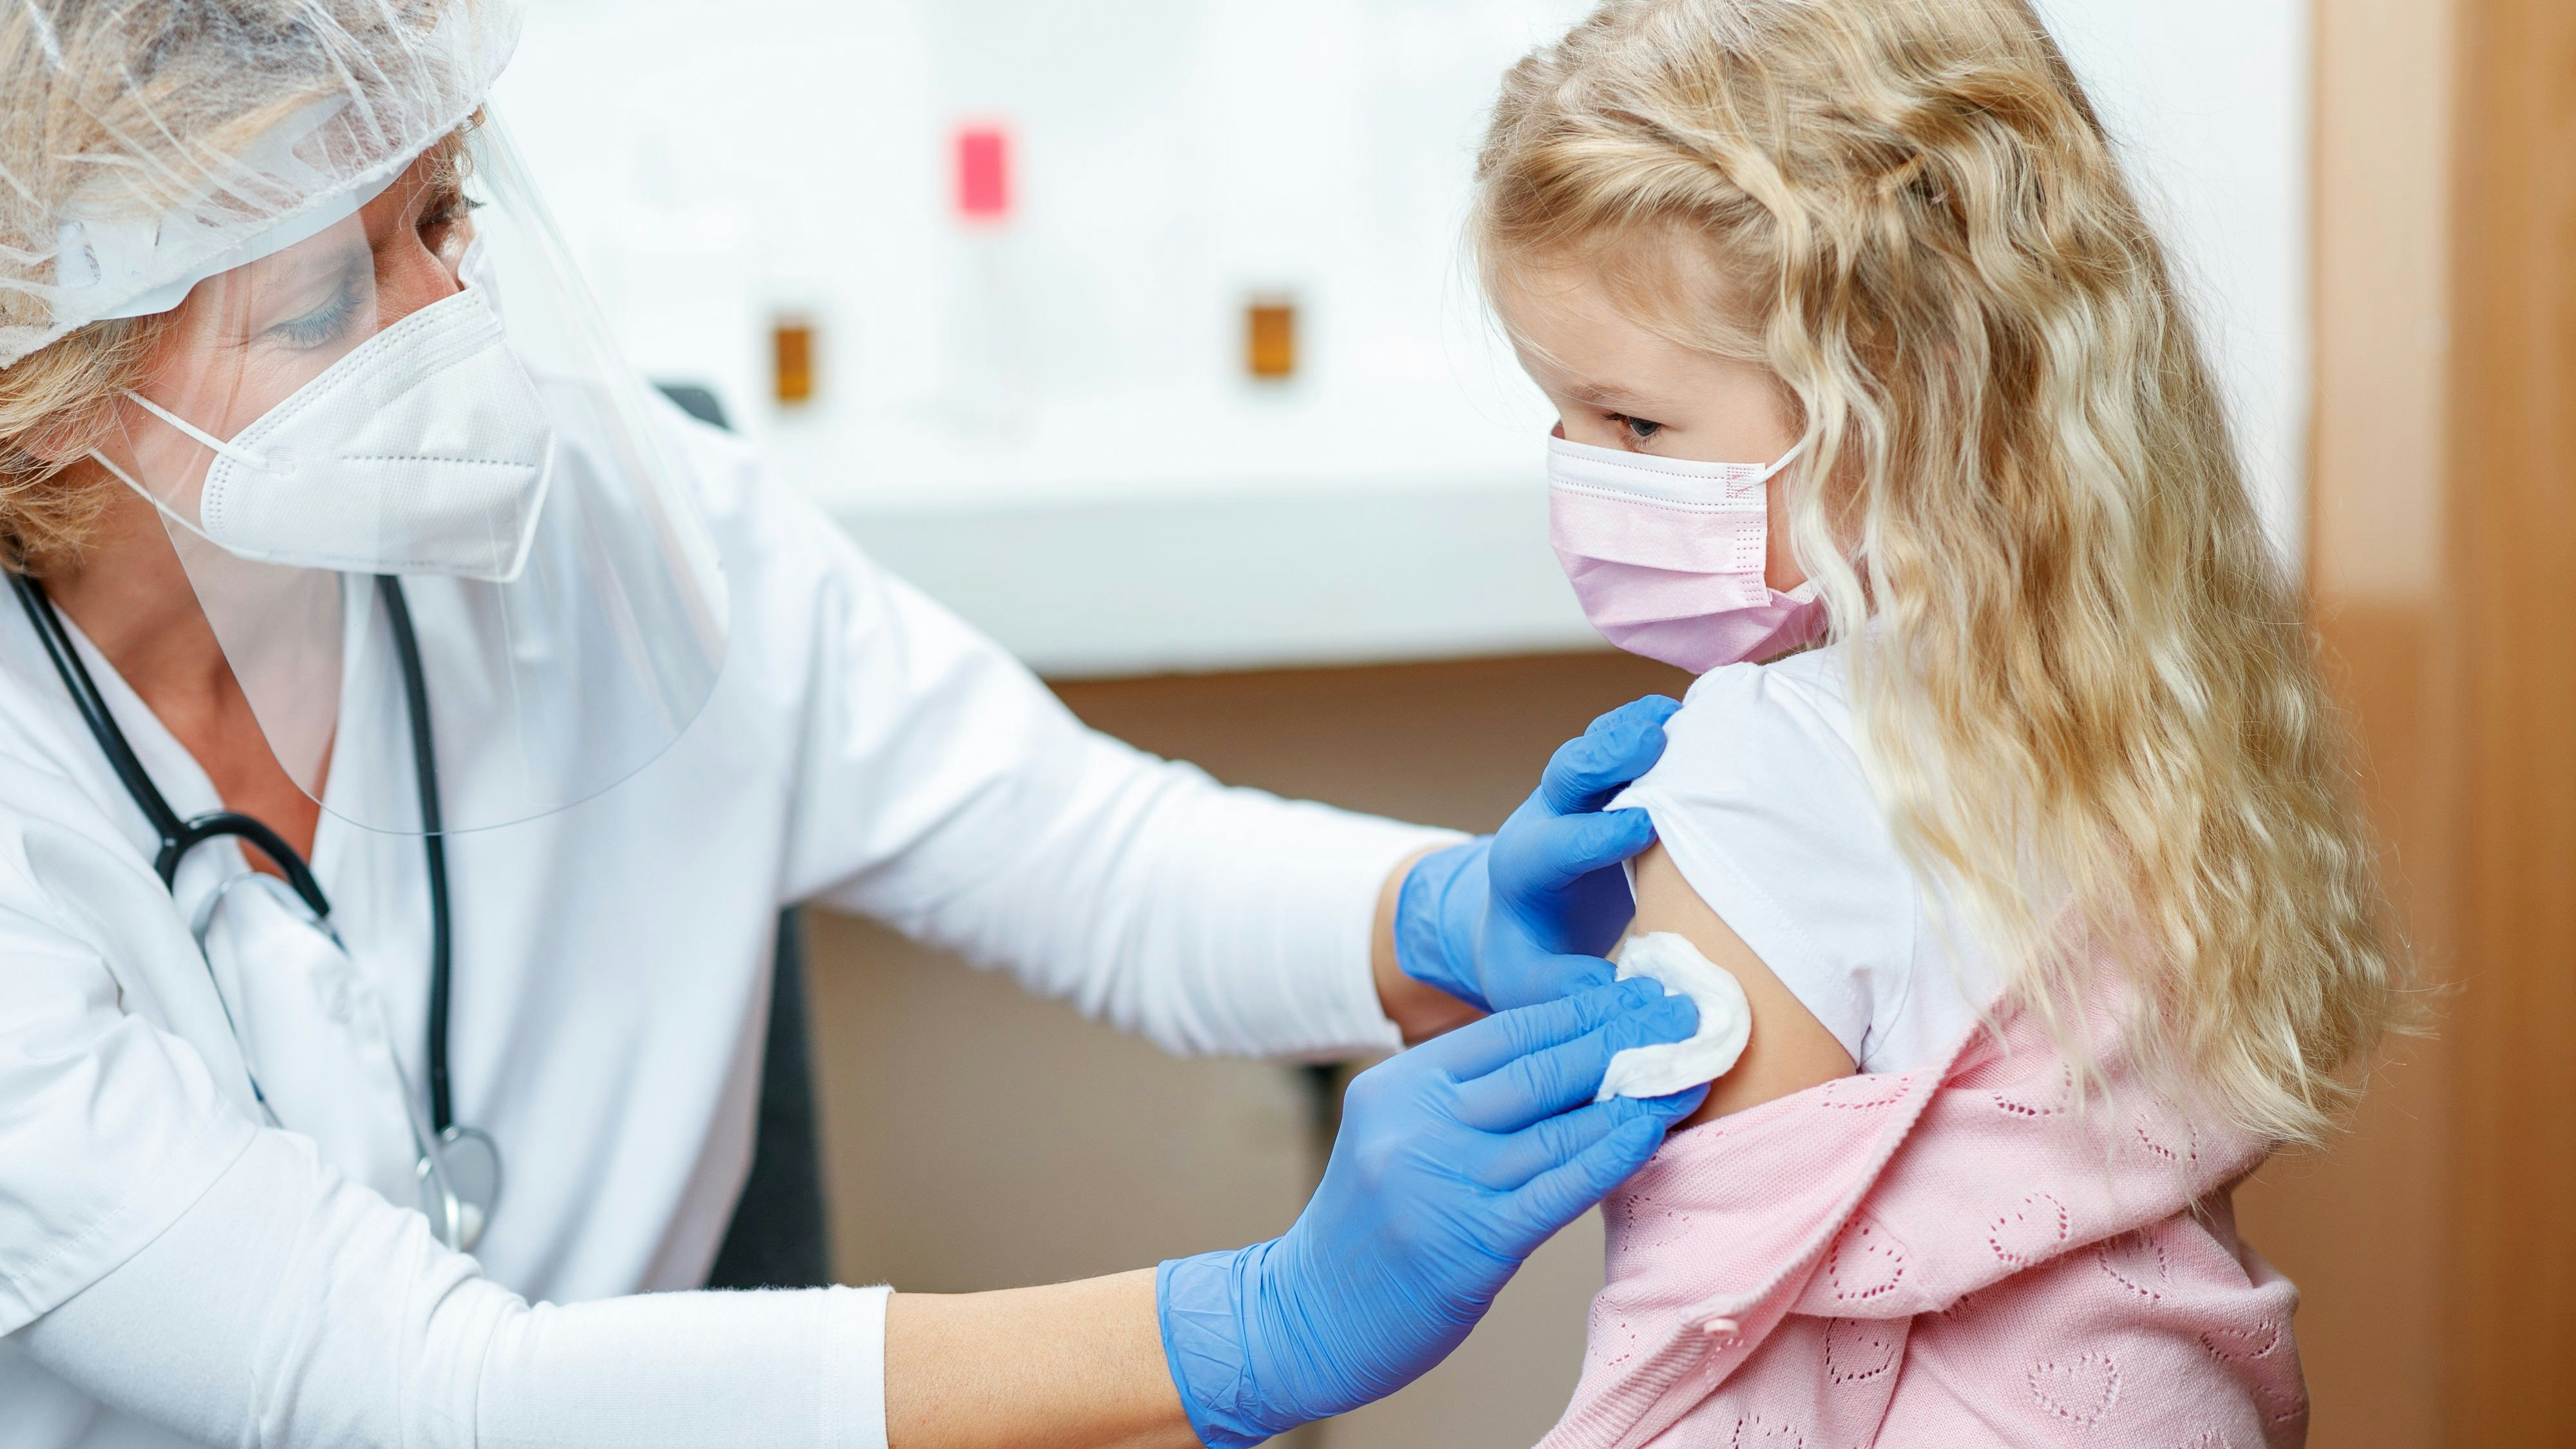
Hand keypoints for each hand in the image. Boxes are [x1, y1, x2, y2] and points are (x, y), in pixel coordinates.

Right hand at [1156, 979, 1704, 1446]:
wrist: (1309, 1315)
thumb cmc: (1374, 1223)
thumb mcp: (1399, 1134)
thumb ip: (1467, 1097)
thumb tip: (1577, 1056)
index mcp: (1399, 1086)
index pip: (1507, 1030)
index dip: (1583, 1009)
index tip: (1643, 993)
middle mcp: (1416, 1124)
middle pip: (1538, 1066)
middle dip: (1621, 1037)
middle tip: (1685, 1016)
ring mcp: (1440, 1182)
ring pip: (1556, 1124)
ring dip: (1634, 1093)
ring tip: (1689, 1067)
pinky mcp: (1470, 1243)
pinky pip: (1558, 1188)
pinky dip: (1611, 1153)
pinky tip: (1651, 1129)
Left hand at [1395, 696, 1679, 1010]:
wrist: (1521, 925)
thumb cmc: (1532, 961)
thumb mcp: (1534, 989)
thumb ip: (1575, 991)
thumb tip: (1640, 1000)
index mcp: (1523, 870)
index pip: (1558, 845)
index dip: (1598, 835)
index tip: (1642, 827)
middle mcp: (1545, 818)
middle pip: (1567, 774)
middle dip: (1604, 755)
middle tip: (1650, 738)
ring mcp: (1577, 793)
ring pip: (1597, 747)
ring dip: (1632, 729)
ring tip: (1676, 714)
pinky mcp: (1607, 782)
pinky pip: (1624, 741)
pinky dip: (1654, 725)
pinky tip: (1694, 711)